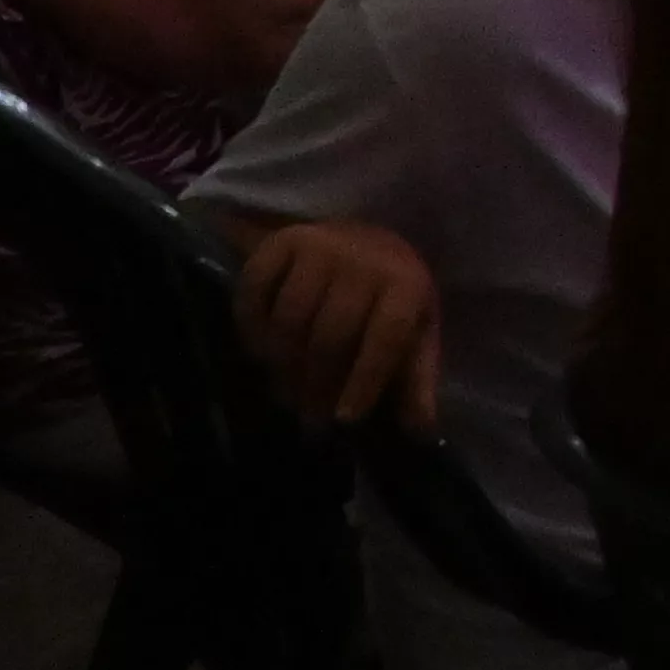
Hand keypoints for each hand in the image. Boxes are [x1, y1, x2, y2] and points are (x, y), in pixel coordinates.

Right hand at [235, 220, 444, 434]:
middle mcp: (364, 257)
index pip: (387, 334)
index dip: (366, 379)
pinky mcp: (282, 240)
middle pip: (332, 333)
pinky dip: (250, 324)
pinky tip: (259, 350)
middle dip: (318, 384)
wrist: (366, 240)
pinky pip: (255, 288)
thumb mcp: (415, 334)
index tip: (346, 419)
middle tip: (310, 417)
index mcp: (406, 282)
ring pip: (290, 317)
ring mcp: (320, 245)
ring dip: (282, 362)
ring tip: (286, 390)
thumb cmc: (391, 297)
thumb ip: (416, 380)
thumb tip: (419, 430)